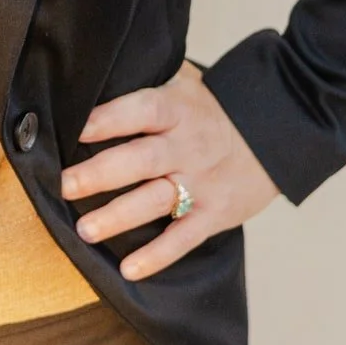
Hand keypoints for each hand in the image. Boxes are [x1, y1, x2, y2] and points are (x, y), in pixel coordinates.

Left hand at [60, 61, 279, 279]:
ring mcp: (202, 182)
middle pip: (140, 160)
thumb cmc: (216, 107)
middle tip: (65, 185)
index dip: (108, 119)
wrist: (280, 131)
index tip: (74, 128)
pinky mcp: (215, 213)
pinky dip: (158, 255)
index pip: (140, 111)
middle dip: (100, 173)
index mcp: (177, 109)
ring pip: (155, 200)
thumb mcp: (186, 83)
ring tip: (84, 229)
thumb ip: (148, 82)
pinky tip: (128, 269)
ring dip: (118, 217)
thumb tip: (97, 75)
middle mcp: (188, 146)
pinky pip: (184, 238)